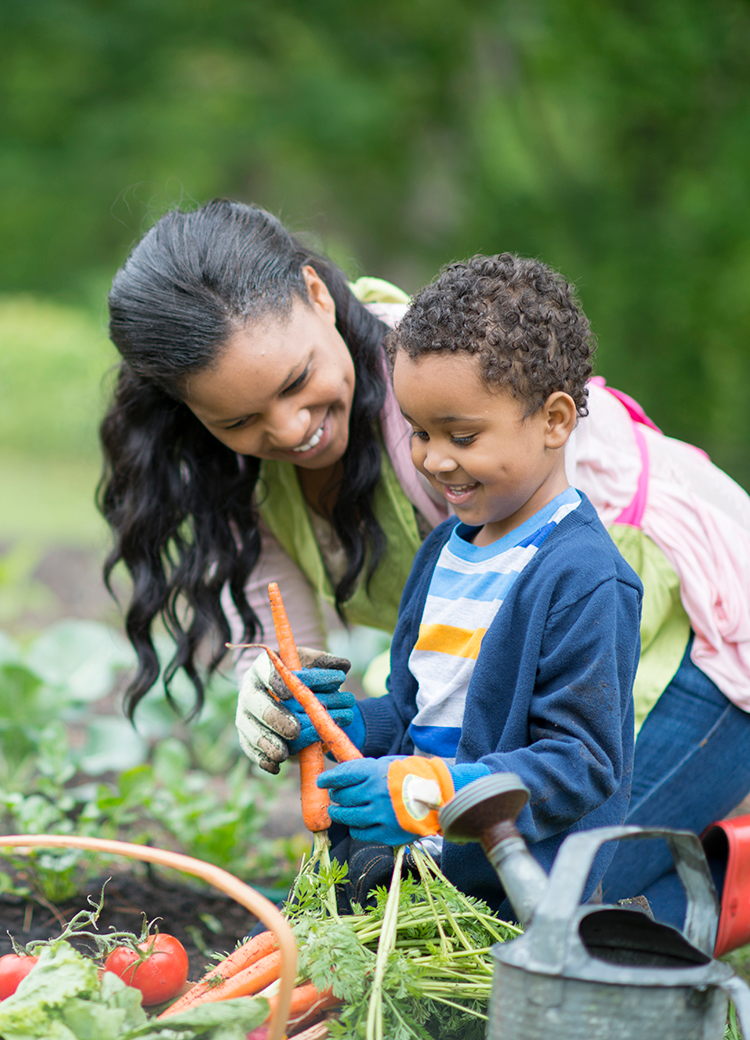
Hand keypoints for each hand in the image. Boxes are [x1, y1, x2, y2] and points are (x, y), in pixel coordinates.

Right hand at [235, 646, 353, 772]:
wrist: (289, 698)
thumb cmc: (302, 678)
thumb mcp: (311, 664)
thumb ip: (325, 663)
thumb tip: (343, 666)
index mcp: (262, 669)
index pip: (266, 671)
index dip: (276, 681)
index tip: (291, 690)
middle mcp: (250, 692)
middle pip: (256, 703)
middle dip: (275, 717)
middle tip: (294, 730)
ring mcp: (246, 716)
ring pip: (252, 729)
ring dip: (269, 742)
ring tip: (284, 753)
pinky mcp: (248, 738)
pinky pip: (251, 750)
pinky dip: (263, 759)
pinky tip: (275, 766)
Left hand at [318, 756, 455, 845]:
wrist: (441, 796)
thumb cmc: (414, 776)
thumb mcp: (391, 764)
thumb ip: (367, 769)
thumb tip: (342, 774)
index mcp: (376, 772)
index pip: (342, 776)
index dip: (328, 779)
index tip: (322, 781)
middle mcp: (375, 793)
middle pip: (342, 797)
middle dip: (336, 795)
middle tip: (336, 795)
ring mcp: (380, 815)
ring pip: (347, 816)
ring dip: (339, 813)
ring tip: (337, 811)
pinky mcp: (386, 833)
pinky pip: (360, 833)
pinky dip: (354, 828)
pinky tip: (357, 823)